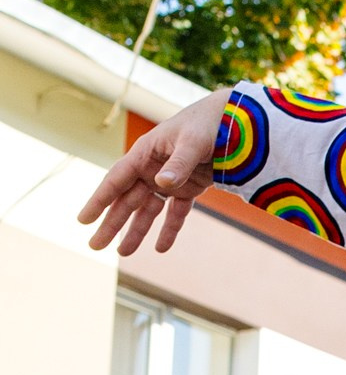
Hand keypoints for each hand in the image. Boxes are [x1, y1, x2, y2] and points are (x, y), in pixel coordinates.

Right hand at [77, 89, 233, 256]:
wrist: (233, 121)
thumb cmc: (207, 125)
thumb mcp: (192, 141)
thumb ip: (178, 163)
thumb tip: (162, 184)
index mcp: (144, 154)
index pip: (116, 181)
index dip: (99, 201)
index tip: (83, 219)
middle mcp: (152, 168)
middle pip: (127, 200)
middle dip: (112, 223)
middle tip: (95, 246)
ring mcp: (169, 179)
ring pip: (148, 210)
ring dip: (136, 230)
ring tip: (124, 252)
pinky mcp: (189, 188)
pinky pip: (176, 212)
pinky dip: (170, 229)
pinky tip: (162, 248)